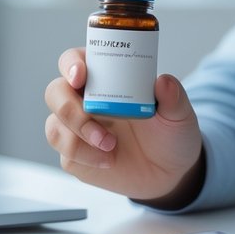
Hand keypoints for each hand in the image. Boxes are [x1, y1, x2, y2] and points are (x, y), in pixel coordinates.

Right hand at [44, 48, 204, 205]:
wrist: (169, 172)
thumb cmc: (170, 133)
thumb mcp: (179, 114)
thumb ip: (173, 97)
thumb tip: (163, 81)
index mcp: (105, 77)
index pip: (74, 60)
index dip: (71, 64)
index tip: (81, 76)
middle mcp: (85, 99)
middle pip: (55, 92)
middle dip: (68, 106)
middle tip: (93, 116)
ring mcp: (77, 128)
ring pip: (55, 125)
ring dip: (78, 135)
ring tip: (110, 145)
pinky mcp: (76, 155)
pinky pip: (66, 153)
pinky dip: (86, 156)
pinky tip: (109, 160)